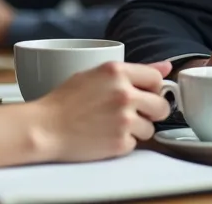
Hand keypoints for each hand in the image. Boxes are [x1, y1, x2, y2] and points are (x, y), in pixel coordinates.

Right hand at [33, 61, 172, 161]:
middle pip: (162, 106)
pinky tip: (104, 137)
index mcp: (117, 72)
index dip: (151, 88)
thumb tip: (167, 66)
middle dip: (151, 111)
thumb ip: (133, 70)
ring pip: (150, 128)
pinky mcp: (120, 143)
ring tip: (111, 126)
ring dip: (136, 129)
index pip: (156, 78)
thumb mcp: (96, 74)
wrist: (45, 128)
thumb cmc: (65, 101)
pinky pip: (135, 144)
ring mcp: (124, 120)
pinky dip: (123, 143)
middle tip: (131, 113)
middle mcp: (124, 94)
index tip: (142, 94)